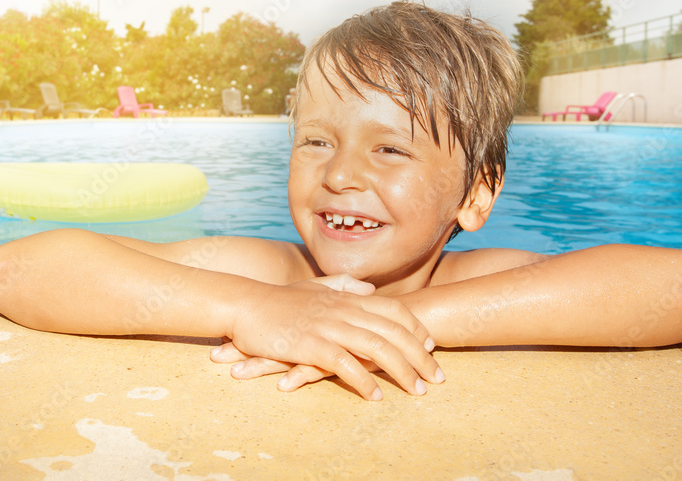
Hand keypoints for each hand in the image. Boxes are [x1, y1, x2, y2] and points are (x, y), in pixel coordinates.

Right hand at [224, 274, 442, 399]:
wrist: (245, 305)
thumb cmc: (278, 300)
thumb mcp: (314, 287)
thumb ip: (343, 285)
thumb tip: (369, 289)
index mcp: (346, 297)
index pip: (394, 310)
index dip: (416, 328)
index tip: (431, 346)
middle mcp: (343, 309)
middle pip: (394, 331)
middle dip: (420, 356)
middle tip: (436, 377)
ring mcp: (328, 326)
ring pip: (377, 348)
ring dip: (401, 371)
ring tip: (416, 390)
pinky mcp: (311, 345)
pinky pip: (345, 364)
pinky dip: (364, 380)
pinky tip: (375, 396)